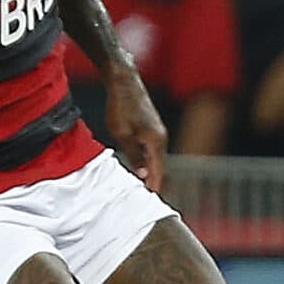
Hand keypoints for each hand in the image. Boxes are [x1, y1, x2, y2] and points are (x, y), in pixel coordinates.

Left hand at [106, 68, 168, 190]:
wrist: (124, 82)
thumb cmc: (121, 106)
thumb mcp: (122, 134)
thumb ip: (134, 155)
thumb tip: (143, 174)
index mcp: (156, 141)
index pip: (159, 171)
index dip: (154, 187)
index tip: (149, 201)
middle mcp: (161, 138)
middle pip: (160, 166)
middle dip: (154, 182)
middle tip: (146, 199)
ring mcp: (158, 132)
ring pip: (156, 158)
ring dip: (150, 171)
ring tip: (142, 186)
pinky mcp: (152, 128)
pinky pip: (152, 149)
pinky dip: (148, 160)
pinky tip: (139, 165)